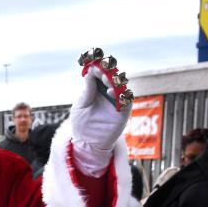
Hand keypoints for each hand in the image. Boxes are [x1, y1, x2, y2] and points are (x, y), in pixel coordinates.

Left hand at [69, 48, 131, 172]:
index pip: (100, 74)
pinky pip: (127, 101)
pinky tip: (110, 92)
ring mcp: (117, 102)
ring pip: (120, 86)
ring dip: (114, 80)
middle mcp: (109, 93)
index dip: (98, 67)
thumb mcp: (80, 106)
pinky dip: (121, 95)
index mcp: (97, 89)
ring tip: (106, 78)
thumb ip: (87, 91)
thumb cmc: (81, 124)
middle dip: (108, 71)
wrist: (86, 144)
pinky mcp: (123, 113)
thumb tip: (90, 73)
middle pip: (112, 77)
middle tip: (102, 67)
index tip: (92, 62)